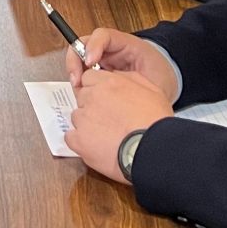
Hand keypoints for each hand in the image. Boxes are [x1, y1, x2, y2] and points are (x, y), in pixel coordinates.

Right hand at [65, 26, 181, 101]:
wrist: (166, 81)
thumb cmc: (162, 75)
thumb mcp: (155, 77)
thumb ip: (140, 81)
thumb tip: (120, 86)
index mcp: (125, 44)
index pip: (102, 35)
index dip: (93, 46)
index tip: (90, 62)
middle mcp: (110, 49)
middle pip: (82, 45)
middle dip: (75, 61)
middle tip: (77, 80)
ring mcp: (102, 60)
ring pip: (78, 60)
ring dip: (75, 73)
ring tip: (80, 90)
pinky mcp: (98, 73)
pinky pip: (83, 75)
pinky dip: (80, 84)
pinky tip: (85, 96)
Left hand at [65, 70, 172, 184]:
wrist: (152, 150)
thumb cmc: (155, 122)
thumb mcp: (151, 90)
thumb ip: (130, 79)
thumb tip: (118, 77)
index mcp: (108, 83)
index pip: (89, 78)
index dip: (97, 89)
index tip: (104, 99)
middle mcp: (92, 97)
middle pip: (82, 97)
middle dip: (92, 106)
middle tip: (108, 119)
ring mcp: (83, 118)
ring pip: (77, 117)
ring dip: (87, 125)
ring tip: (106, 136)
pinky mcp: (78, 140)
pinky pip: (70, 137)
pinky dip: (80, 142)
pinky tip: (95, 147)